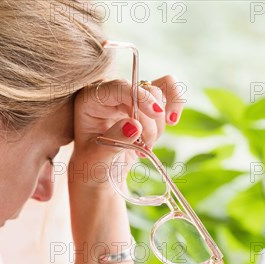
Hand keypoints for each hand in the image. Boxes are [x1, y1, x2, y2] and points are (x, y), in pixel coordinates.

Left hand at [69, 76, 184, 187]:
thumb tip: (134, 125)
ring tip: (146, 146)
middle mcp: (109, 94)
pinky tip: (172, 121)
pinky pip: (167, 90)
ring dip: (158, 123)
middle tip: (144, 147)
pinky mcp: (144, 104)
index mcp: (90, 101)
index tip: (156, 113)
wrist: (100, 175)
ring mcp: (128, 97)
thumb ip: (113, 142)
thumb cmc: (93, 167)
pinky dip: (174, 104)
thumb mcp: (97, 161)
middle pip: (141, 90)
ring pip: (157, 92)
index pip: (118, 87)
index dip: (140, 97)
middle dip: (150, 121)